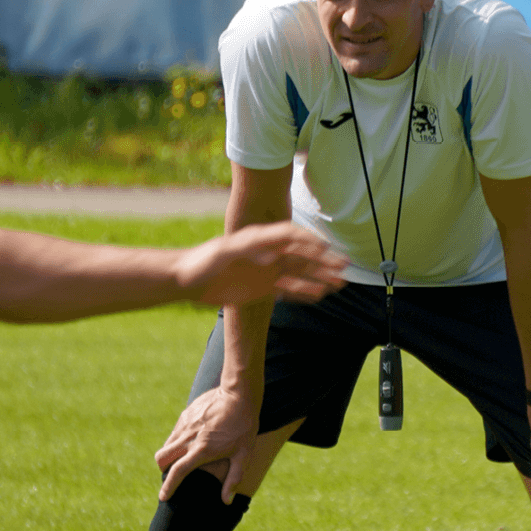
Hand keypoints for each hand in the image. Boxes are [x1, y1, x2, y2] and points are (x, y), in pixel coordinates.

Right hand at [155, 385, 258, 502]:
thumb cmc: (244, 426)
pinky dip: (176, 441)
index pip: (178, 472)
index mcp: (202, 450)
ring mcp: (185, 425)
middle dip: (164, 470)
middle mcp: (189, 437)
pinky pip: (174, 432)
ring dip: (169, 455)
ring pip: (166, 445)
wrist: (239, 394)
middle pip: (162, 458)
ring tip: (182, 459)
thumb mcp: (243, 455)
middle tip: (173, 474)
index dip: (168, 487)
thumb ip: (233, 479)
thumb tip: (227, 502)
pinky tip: (190, 441)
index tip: (163, 497)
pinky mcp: (185, 414)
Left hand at [174, 223, 347, 305]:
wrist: (186, 280)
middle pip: (302, 254)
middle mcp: (268, 252)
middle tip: (344, 264)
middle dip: (324, 259)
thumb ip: (246, 248)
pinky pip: (290, 288)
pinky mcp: (264, 286)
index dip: (309, 240)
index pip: (291, 236)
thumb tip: (270, 252)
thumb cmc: (201, 261)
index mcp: (259, 239)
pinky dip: (305, 290)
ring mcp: (268, 270)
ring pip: (301, 272)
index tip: (326, 248)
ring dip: (320, 275)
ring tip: (340, 281)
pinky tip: (320, 294)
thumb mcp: (222, 252)